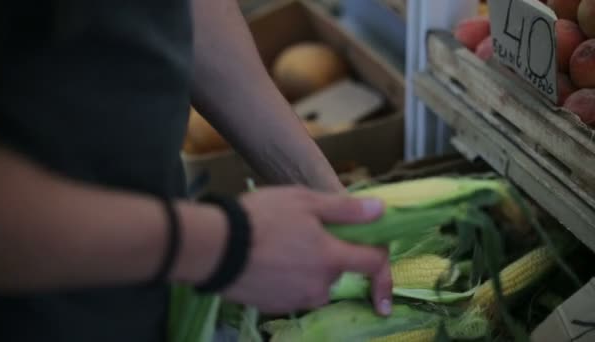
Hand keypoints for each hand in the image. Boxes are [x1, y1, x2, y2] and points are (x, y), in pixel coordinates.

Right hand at [221, 186, 392, 315]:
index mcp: (332, 258)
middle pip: (338, 271)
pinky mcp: (276, 307)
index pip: (374, 263)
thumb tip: (381, 210)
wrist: (215, 247)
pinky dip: (289, 279)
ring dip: (309, 267)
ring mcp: (297, 300)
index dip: (382, 257)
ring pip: (316, 283)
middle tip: (304, 232)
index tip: (382, 260)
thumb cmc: (262, 218)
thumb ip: (346, 209)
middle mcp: (320, 286)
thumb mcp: (305, 201)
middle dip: (330, 254)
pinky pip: (294, 292)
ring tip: (281, 245)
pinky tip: (269, 261)